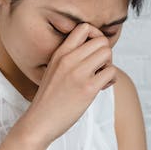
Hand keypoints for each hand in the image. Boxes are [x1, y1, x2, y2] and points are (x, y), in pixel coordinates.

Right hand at [15, 23, 116, 145]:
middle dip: (105, 54)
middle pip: (101, 41)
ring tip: (100, 78)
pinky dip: (111, 79)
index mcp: (60, 53)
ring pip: (108, 53)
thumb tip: (95, 52)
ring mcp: (78, 73)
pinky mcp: (87, 88)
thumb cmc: (50, 98)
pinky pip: (111, 72)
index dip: (96, 37)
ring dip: (109, 66)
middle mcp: (69, 59)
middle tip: (99, 69)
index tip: (94, 53)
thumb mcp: (54, 69)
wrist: (39, 121)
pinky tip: (101, 87)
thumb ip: (71, 58)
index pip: (85, 28)